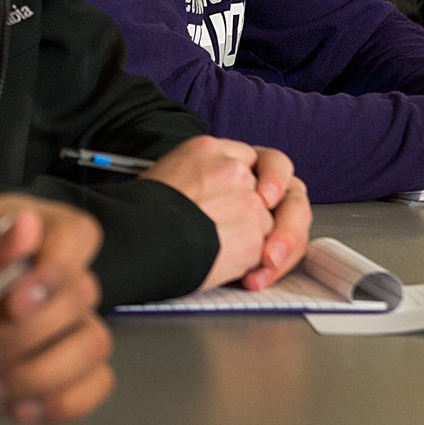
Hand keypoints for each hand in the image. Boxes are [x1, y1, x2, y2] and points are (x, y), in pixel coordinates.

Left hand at [0, 196, 112, 424]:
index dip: (58, 270)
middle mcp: (54, 272)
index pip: (78, 234)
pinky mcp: (69, 367)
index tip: (15, 304)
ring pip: (94, 343)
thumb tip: (26, 225)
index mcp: (26, 230)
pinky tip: (18, 408)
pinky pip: (96, 383)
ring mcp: (67, 321)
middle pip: (83, 296)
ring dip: (42, 372)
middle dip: (29, 334)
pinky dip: (63, 401)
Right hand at [137, 135, 305, 290]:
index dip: (270, 184)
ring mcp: (247, 201)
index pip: (260, 160)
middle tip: (274, 246)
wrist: (135, 234)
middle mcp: (234, 170)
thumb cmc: (139, 214)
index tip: (266, 201)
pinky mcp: (253, 234)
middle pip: (286, 188)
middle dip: (287, 221)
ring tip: (235, 264)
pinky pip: (266, 254)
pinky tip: (234, 275)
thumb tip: (225, 208)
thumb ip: (210, 180)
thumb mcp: (172, 174)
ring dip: (260, 250)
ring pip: (273, 227)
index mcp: (210, 149)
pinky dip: (256, 270)